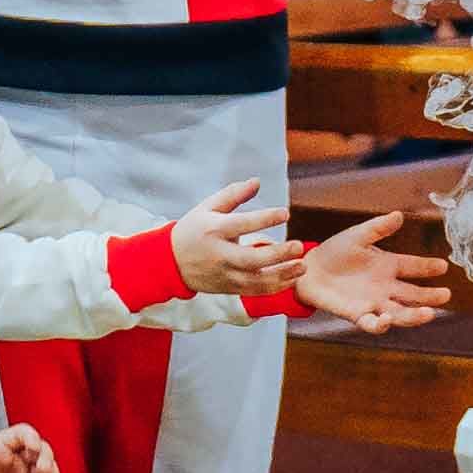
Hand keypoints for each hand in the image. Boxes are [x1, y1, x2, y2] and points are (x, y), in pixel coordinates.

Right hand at [165, 180, 299, 301]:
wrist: (170, 262)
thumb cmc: (192, 230)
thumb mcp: (208, 208)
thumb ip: (233, 194)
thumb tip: (257, 181)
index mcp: (214, 230)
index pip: (242, 224)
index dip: (264, 218)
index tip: (285, 213)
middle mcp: (219, 254)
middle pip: (251, 259)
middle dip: (277, 254)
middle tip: (298, 246)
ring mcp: (224, 274)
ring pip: (256, 280)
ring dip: (282, 275)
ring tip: (302, 266)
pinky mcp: (229, 288)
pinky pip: (255, 291)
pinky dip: (275, 287)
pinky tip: (292, 278)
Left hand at [289, 211, 453, 334]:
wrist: (308, 271)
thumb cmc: (334, 252)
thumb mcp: (357, 236)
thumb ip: (377, 228)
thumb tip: (398, 215)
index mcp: (388, 265)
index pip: (413, 266)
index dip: (428, 267)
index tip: (443, 266)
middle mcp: (385, 286)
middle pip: (413, 295)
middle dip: (430, 296)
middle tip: (446, 295)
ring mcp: (373, 302)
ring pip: (400, 313)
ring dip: (414, 315)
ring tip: (429, 314)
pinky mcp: (357, 314)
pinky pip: (372, 323)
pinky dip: (381, 323)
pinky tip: (387, 318)